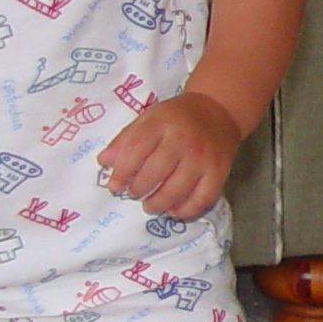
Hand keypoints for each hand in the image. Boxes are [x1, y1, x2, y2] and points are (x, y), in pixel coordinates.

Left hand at [96, 91, 240, 218]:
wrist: (218, 110)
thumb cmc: (177, 117)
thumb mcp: (148, 118)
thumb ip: (125, 139)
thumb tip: (103, 162)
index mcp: (161, 124)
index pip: (134, 151)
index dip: (121, 173)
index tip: (114, 186)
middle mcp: (183, 140)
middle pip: (154, 173)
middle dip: (138, 189)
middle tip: (134, 194)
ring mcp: (202, 158)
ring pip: (176, 190)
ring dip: (158, 203)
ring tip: (150, 205)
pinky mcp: (219, 171)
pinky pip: (202, 198)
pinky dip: (186, 210)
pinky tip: (174, 210)